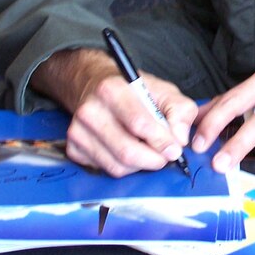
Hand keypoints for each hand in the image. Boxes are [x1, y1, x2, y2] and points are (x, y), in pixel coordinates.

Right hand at [33, 48, 197, 176]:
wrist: (96, 85)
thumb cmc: (133, 90)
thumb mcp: (163, 90)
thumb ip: (180, 110)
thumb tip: (180, 138)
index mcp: (112, 89)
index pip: (138, 124)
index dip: (161, 141)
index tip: (175, 149)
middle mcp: (90, 110)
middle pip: (126, 151)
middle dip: (153, 159)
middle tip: (165, 157)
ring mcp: (78, 131)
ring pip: (117, 166)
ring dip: (140, 165)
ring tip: (149, 152)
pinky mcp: (73, 148)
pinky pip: (105, 169)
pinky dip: (124, 167)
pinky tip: (129, 150)